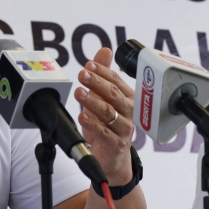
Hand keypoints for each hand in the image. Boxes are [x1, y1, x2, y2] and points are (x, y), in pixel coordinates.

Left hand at [74, 47, 134, 185]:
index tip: (88, 65)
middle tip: (83, 75)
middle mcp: (128, 111)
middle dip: (97, 83)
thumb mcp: (102, 98)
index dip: (102, 71)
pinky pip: (105, 133)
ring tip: (79, 93)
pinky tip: (83, 116)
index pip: (116, 80)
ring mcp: (124, 128)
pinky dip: (93, 124)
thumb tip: (104, 50)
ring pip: (109, 112)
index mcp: (127, 97)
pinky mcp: (117, 144)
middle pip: (113, 94)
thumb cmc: (108, 125)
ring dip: (93, 102)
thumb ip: (103, 75)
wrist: (113, 158)